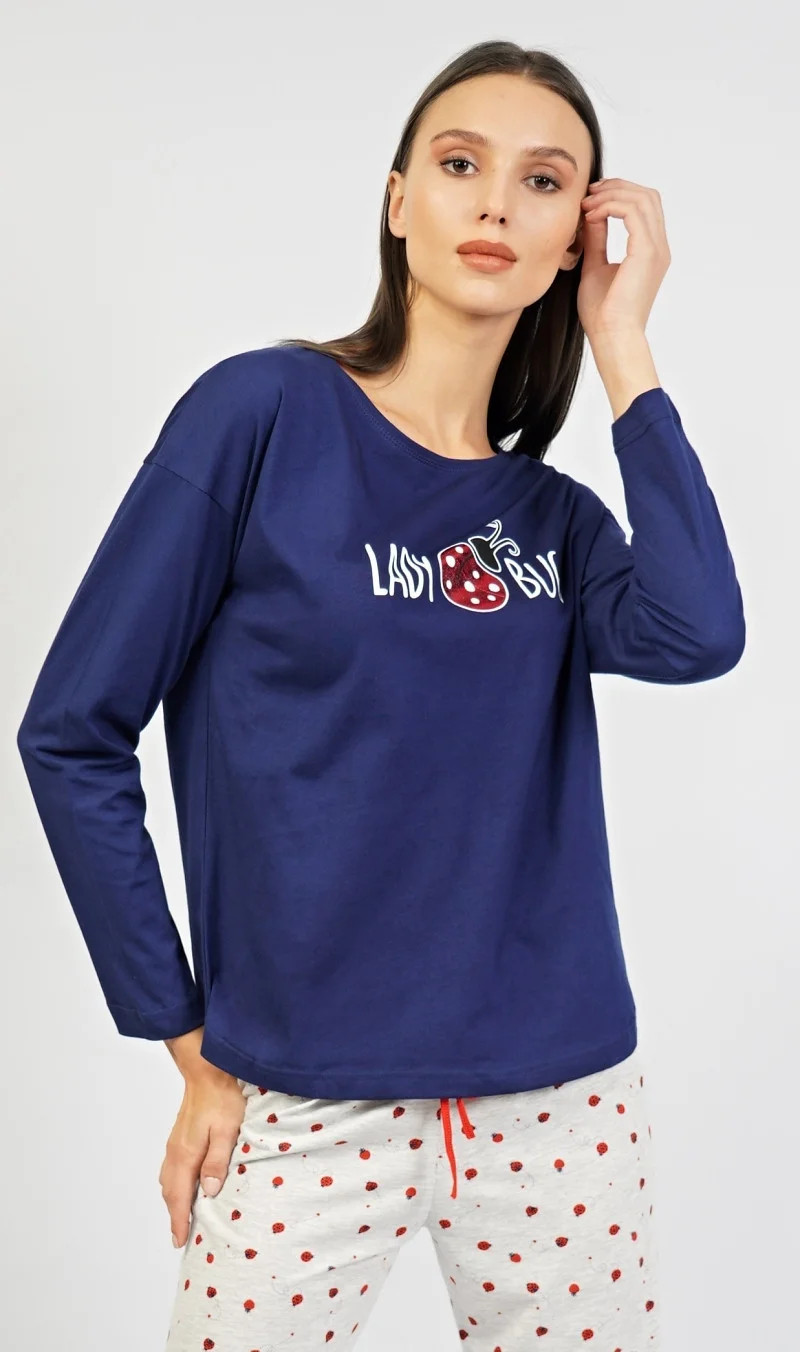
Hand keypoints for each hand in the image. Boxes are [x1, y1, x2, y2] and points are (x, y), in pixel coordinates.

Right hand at [159, 1067, 245, 1247]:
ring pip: (168, 1180)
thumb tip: (208, 1191)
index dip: (178, 1219)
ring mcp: (175, 1143)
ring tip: (182, 1217)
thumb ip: (217, 1160)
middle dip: (173, 1214)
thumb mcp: (226, 1130)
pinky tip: (185, 1186)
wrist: (208, 1069)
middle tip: (180, 1236)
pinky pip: (172, 1169)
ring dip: (173, 1200)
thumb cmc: (222, 1098)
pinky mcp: (179, 1136)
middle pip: (169, 1191)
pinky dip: (174, 1185)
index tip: (180, 1240)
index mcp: (185, 1154)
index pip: (178, 1195)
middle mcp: (175, 1151)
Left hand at [576, 177, 670, 341]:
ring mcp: (656, 249)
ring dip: (612, 194)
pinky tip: (592, 215)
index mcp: (650, 251)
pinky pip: (632, 212)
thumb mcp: (595, 266)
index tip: (591, 199)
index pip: (644, 207)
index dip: (618, 194)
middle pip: (647, 196)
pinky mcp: (646, 252)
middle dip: (617, 187)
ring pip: (642, 199)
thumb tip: (592, 214)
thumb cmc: (602, 312)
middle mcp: (659, 247)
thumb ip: (597, 239)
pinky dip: (611, 206)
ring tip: (588, 203)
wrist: (611, 336)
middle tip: (589, 193)